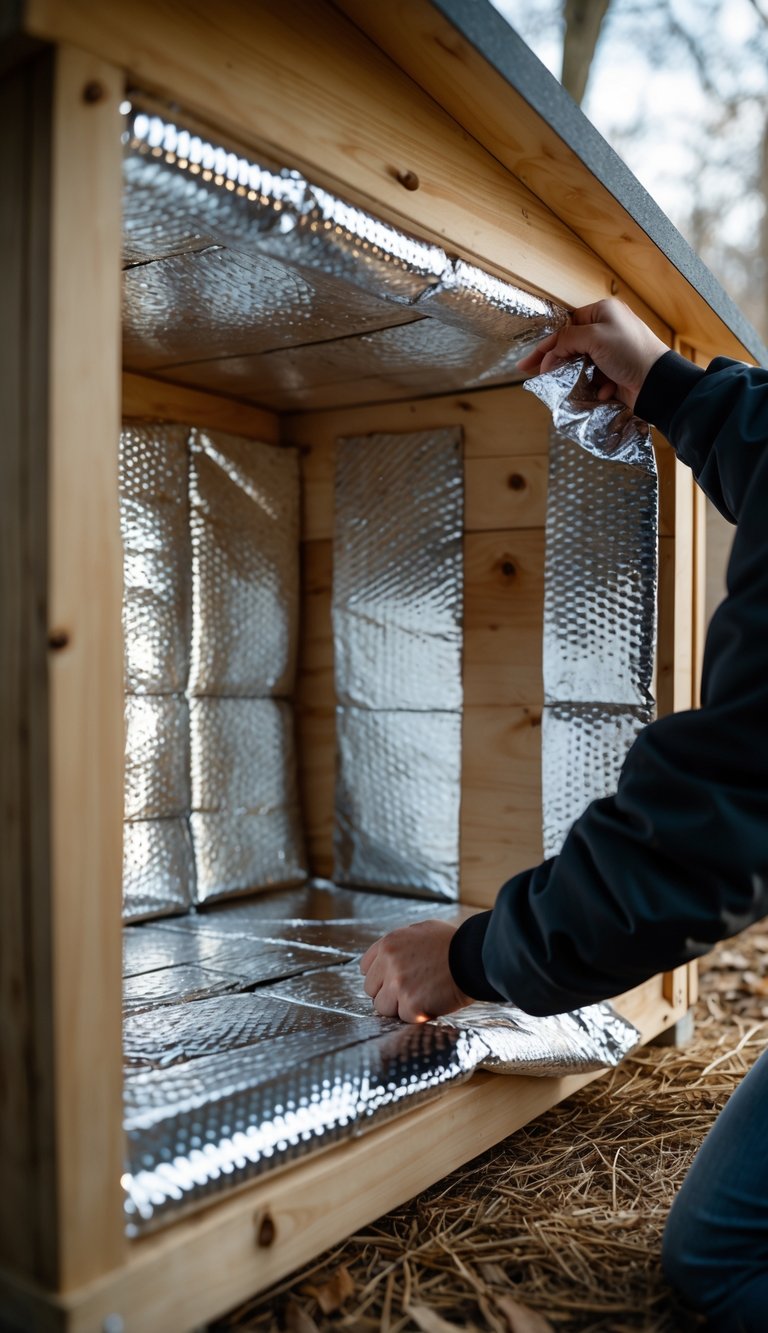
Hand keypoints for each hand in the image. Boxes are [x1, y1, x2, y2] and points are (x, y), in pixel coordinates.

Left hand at [360, 920, 470, 1022]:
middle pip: (371, 989)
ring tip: (420, 998)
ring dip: (399, 1006)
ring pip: (382, 1007)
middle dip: (387, 992)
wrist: (474, 956)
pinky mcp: (410, 1004)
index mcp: (389, 943)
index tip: (391, 981)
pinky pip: (404, 1017)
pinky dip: (417, 1015)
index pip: (366, 968)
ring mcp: (398, 984)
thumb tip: (389, 955)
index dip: (380, 977)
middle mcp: (388, 963)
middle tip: (409, 991)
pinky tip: (431, 1002)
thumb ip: (401, 944)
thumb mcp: (422, 931)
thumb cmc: (453, 943)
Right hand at [518, 298, 667, 410]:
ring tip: (573, 388)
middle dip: (558, 363)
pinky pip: (596, 378)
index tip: (531, 362)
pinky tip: (604, 391)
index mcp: (603, 313)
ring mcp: (613, 352)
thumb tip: (551, 354)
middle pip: (572, 346)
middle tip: (536, 375)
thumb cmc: (630, 353)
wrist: (657, 382)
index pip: (567, 326)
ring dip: (579, 378)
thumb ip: (567, 340)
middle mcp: (608, 329)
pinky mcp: (617, 372)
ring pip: (582, 365)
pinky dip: (597, 387)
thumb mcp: (594, 338)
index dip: (548, 345)